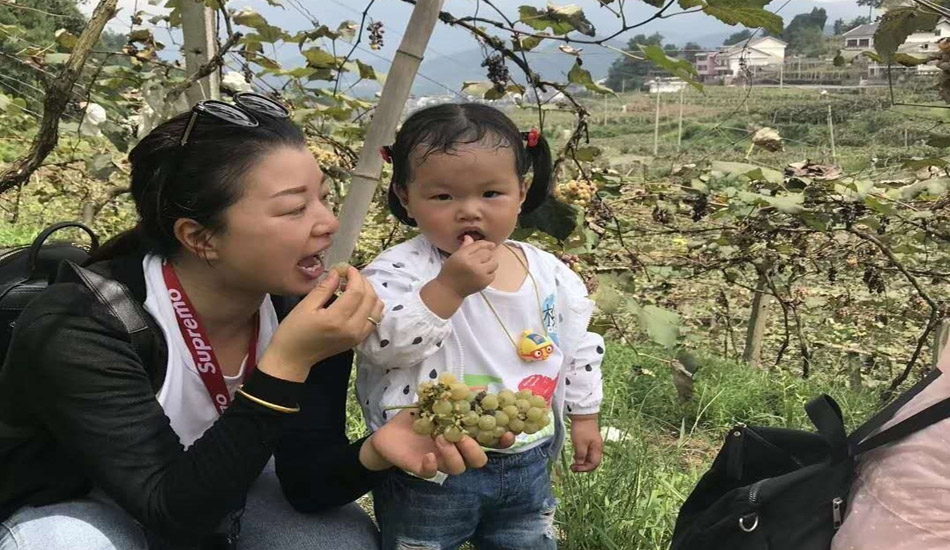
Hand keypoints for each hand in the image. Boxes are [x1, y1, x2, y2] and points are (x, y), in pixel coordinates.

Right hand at [261, 267, 383, 380]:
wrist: (293, 358)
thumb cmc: (293, 332)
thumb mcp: (305, 306)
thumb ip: (324, 288)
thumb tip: (338, 272)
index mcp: (337, 319)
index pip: (356, 291)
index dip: (354, 275)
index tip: (346, 268)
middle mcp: (352, 329)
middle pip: (370, 298)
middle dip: (362, 282)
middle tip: (349, 275)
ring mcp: (357, 336)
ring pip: (376, 308)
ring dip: (369, 293)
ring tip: (353, 287)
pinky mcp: (358, 340)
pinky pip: (374, 319)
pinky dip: (370, 306)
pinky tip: (357, 301)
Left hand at [360, 409, 513, 477]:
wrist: (390, 432)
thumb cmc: (418, 418)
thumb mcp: (438, 401)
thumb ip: (459, 396)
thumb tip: (483, 387)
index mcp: (464, 435)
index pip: (490, 442)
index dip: (502, 441)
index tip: (508, 433)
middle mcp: (457, 451)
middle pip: (478, 460)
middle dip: (475, 450)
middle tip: (463, 437)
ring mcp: (441, 461)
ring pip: (458, 468)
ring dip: (452, 453)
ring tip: (439, 437)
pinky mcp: (423, 468)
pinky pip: (433, 474)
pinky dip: (432, 466)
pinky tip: (427, 456)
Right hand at [436, 235, 497, 298]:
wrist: (449, 290)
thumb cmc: (450, 272)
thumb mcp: (455, 256)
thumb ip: (465, 247)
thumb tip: (469, 236)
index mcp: (462, 256)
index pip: (479, 245)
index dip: (486, 244)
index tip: (491, 244)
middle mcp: (471, 264)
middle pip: (488, 253)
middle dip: (486, 255)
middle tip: (480, 260)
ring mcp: (479, 274)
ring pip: (493, 263)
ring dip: (490, 263)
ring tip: (482, 267)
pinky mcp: (484, 283)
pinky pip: (493, 274)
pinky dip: (489, 274)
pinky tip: (481, 275)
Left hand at [569, 414, 602, 472]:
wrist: (583, 414)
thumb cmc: (581, 429)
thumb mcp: (580, 444)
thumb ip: (581, 455)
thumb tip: (580, 464)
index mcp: (597, 449)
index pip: (594, 464)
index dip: (585, 469)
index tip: (575, 468)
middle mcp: (597, 448)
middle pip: (592, 462)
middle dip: (583, 466)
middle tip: (573, 467)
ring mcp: (594, 443)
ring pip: (589, 457)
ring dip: (582, 461)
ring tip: (573, 462)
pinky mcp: (589, 439)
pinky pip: (587, 451)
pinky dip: (581, 455)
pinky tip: (575, 454)